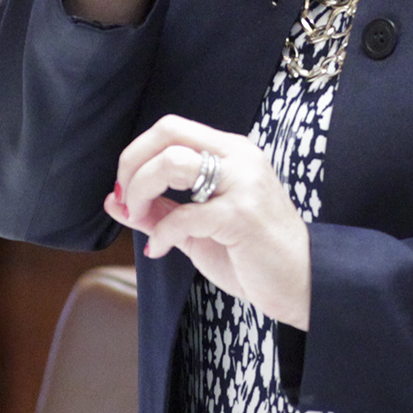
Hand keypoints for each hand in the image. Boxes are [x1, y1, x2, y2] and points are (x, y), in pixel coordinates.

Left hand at [108, 115, 308, 329]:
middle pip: (167, 133)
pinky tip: (160, 251)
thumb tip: (112, 200)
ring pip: (172, 162)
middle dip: (132, 165)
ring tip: (140, 219)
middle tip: (127, 199)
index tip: (124, 190)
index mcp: (230, 152)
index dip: (136, 154)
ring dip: (142, 191)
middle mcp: (238, 157)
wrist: (301, 283)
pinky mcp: (242, 215)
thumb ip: (158, 211)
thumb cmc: (251, 255)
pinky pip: (184, 215)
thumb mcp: (196, 229)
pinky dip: (161, 234)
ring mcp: (242, 183)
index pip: (171, 128)